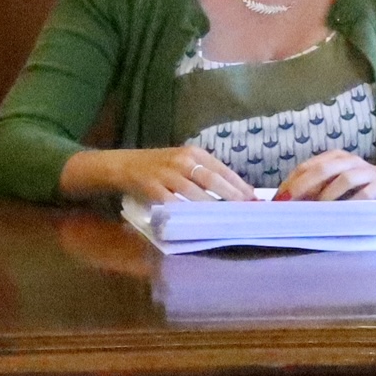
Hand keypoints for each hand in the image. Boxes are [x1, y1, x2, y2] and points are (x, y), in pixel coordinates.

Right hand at [67, 144, 256, 204]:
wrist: (120, 165)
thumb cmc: (156, 167)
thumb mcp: (181, 164)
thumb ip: (203, 175)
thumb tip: (235, 194)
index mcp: (193, 152)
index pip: (222, 170)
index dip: (240, 185)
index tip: (254, 201)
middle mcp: (182, 159)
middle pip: (213, 180)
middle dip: (232, 198)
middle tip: (246, 213)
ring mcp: (165, 173)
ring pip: (195, 193)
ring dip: (212, 208)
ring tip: (226, 221)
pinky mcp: (150, 186)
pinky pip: (172, 202)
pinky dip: (184, 213)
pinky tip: (195, 223)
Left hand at [274, 152, 375, 205]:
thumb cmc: (360, 188)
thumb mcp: (337, 184)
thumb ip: (316, 189)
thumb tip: (287, 205)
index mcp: (334, 157)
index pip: (306, 166)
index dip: (290, 183)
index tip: (277, 200)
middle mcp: (349, 161)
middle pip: (322, 169)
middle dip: (302, 187)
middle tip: (289, 205)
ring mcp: (367, 171)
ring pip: (344, 178)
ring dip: (327, 196)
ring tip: (315, 211)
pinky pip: (366, 194)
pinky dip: (352, 204)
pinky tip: (342, 216)